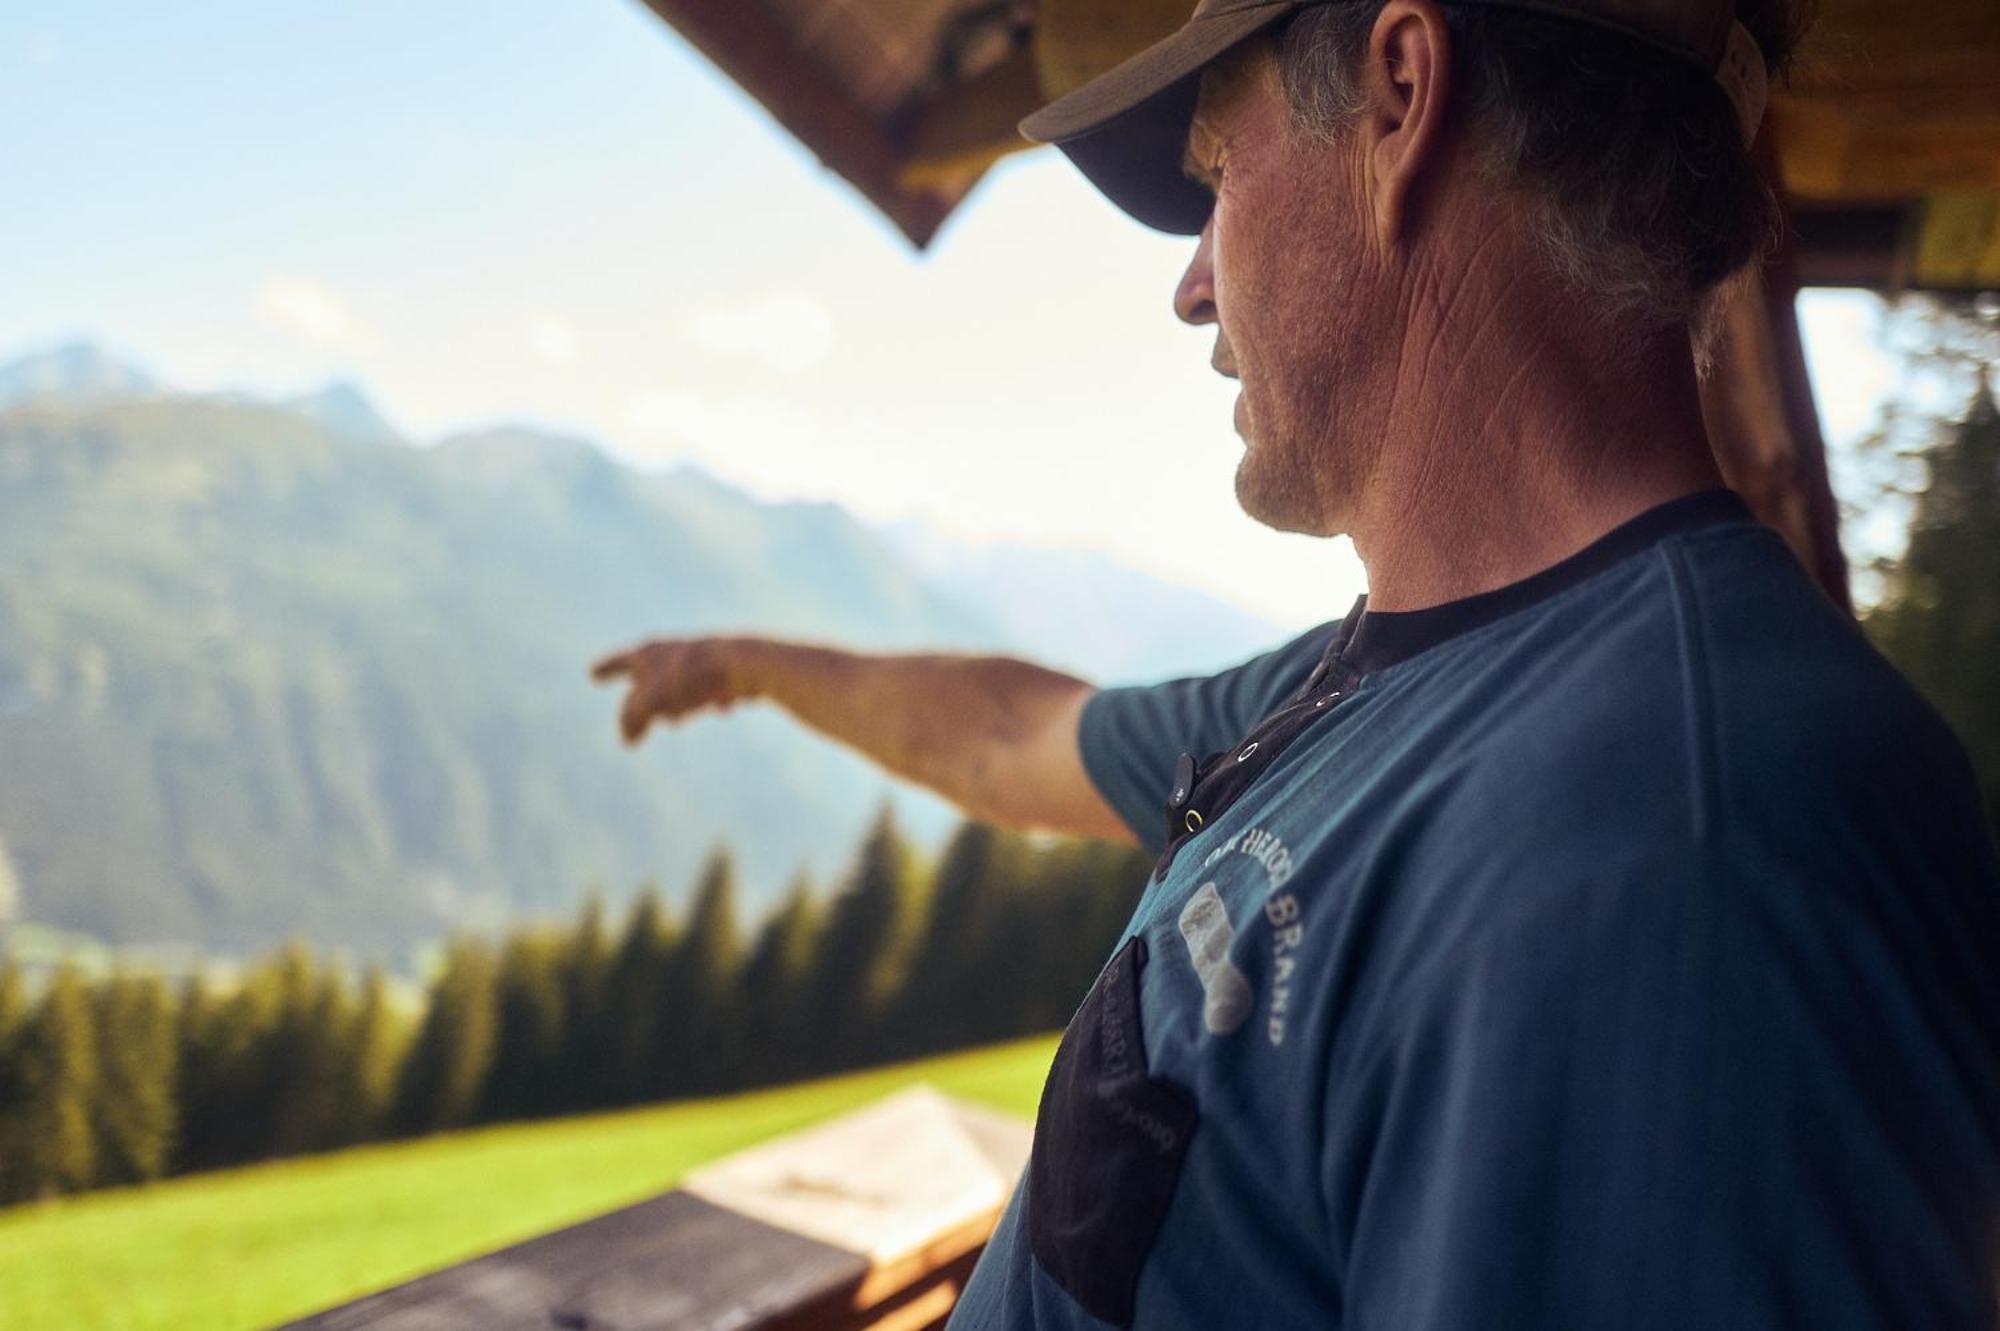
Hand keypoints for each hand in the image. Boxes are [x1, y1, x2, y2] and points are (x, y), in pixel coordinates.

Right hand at [590, 637, 744, 745]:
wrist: (744, 664)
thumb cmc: (691, 678)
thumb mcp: (650, 701)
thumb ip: (631, 720)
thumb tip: (628, 740)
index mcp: (650, 652)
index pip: (619, 662)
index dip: (606, 670)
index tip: (593, 675)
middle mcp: (675, 651)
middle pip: (651, 674)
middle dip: (643, 692)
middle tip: (635, 705)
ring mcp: (703, 658)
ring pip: (682, 682)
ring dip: (677, 700)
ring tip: (676, 719)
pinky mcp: (730, 669)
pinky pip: (715, 688)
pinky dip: (713, 699)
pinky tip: (724, 707)